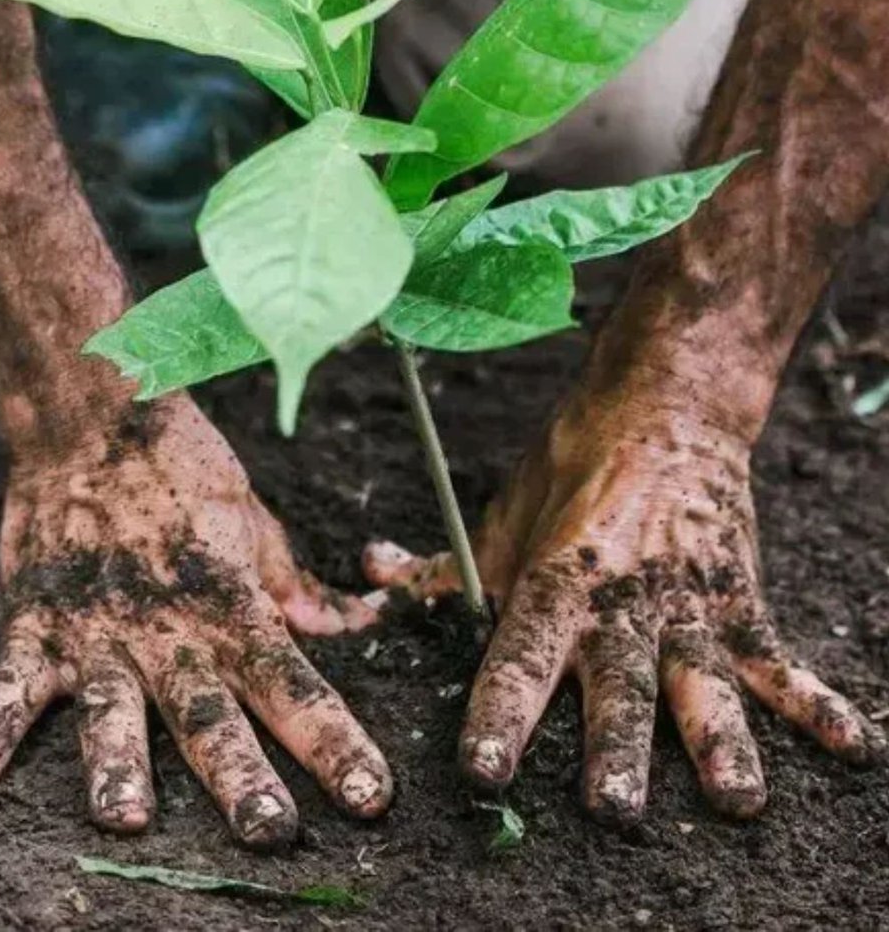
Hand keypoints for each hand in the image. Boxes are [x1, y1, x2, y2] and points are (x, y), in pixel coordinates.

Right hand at [0, 398, 390, 845]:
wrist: (94, 419)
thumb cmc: (183, 469)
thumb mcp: (257, 522)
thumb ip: (297, 586)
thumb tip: (357, 624)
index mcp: (232, 606)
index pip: (294, 685)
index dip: (335, 743)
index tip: (370, 797)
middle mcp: (170, 630)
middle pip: (211, 714)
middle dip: (242, 778)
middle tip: (271, 831)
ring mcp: (99, 629)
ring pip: (112, 709)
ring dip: (118, 765)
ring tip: (128, 818)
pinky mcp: (37, 621)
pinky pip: (10, 680)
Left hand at [364, 388, 884, 823]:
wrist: (663, 406)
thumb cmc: (572, 465)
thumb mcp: (500, 517)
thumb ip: (442, 568)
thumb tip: (372, 575)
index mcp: (556, 584)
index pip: (519, 658)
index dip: (498, 712)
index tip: (483, 768)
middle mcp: (621, 606)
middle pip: (616, 688)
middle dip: (615, 747)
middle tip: (612, 805)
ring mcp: (687, 607)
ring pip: (702, 684)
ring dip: (719, 741)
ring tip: (735, 798)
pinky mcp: (739, 602)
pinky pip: (780, 660)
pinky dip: (817, 702)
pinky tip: (852, 745)